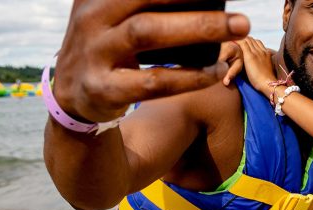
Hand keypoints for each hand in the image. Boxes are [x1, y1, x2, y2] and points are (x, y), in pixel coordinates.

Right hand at [52, 0, 249, 122]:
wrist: (71, 97)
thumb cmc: (110, 48)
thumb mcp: (116, 17)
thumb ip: (147, 6)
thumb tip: (207, 1)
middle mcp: (92, 18)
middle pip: (149, 1)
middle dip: (197, 4)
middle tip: (241, 14)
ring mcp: (95, 53)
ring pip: (147, 32)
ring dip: (198, 28)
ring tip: (238, 30)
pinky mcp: (103, 89)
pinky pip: (152, 82)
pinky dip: (188, 76)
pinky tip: (215, 72)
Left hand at [237, 37, 277, 93]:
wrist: (268, 84)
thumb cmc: (266, 82)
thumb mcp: (266, 71)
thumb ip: (262, 66)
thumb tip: (257, 68)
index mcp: (267, 54)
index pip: (257, 42)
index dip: (250, 42)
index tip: (243, 44)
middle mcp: (262, 50)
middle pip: (252, 40)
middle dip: (243, 39)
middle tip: (235, 42)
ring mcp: (256, 52)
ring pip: (247, 39)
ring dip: (239, 40)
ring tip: (232, 41)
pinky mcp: (250, 56)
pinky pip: (243, 43)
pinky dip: (237, 41)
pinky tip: (231, 42)